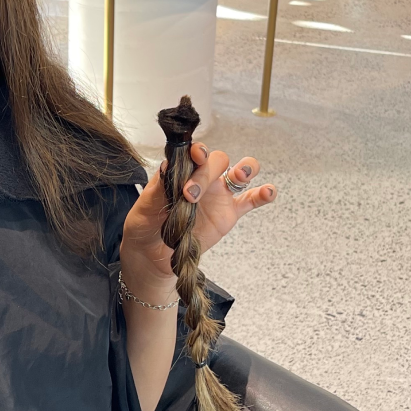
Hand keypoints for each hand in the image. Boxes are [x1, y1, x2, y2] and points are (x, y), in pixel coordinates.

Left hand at [120, 144, 275, 295]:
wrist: (152, 258)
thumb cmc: (144, 228)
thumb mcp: (143, 210)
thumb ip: (157, 190)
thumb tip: (166, 166)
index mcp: (181, 172)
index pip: (194, 153)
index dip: (198, 151)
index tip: (195, 157)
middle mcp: (202, 179)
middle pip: (217, 161)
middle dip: (206, 173)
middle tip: (190, 194)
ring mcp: (218, 196)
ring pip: (240, 172)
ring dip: (245, 168)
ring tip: (239, 175)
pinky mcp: (229, 214)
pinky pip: (251, 200)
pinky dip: (263, 194)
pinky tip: (267, 192)